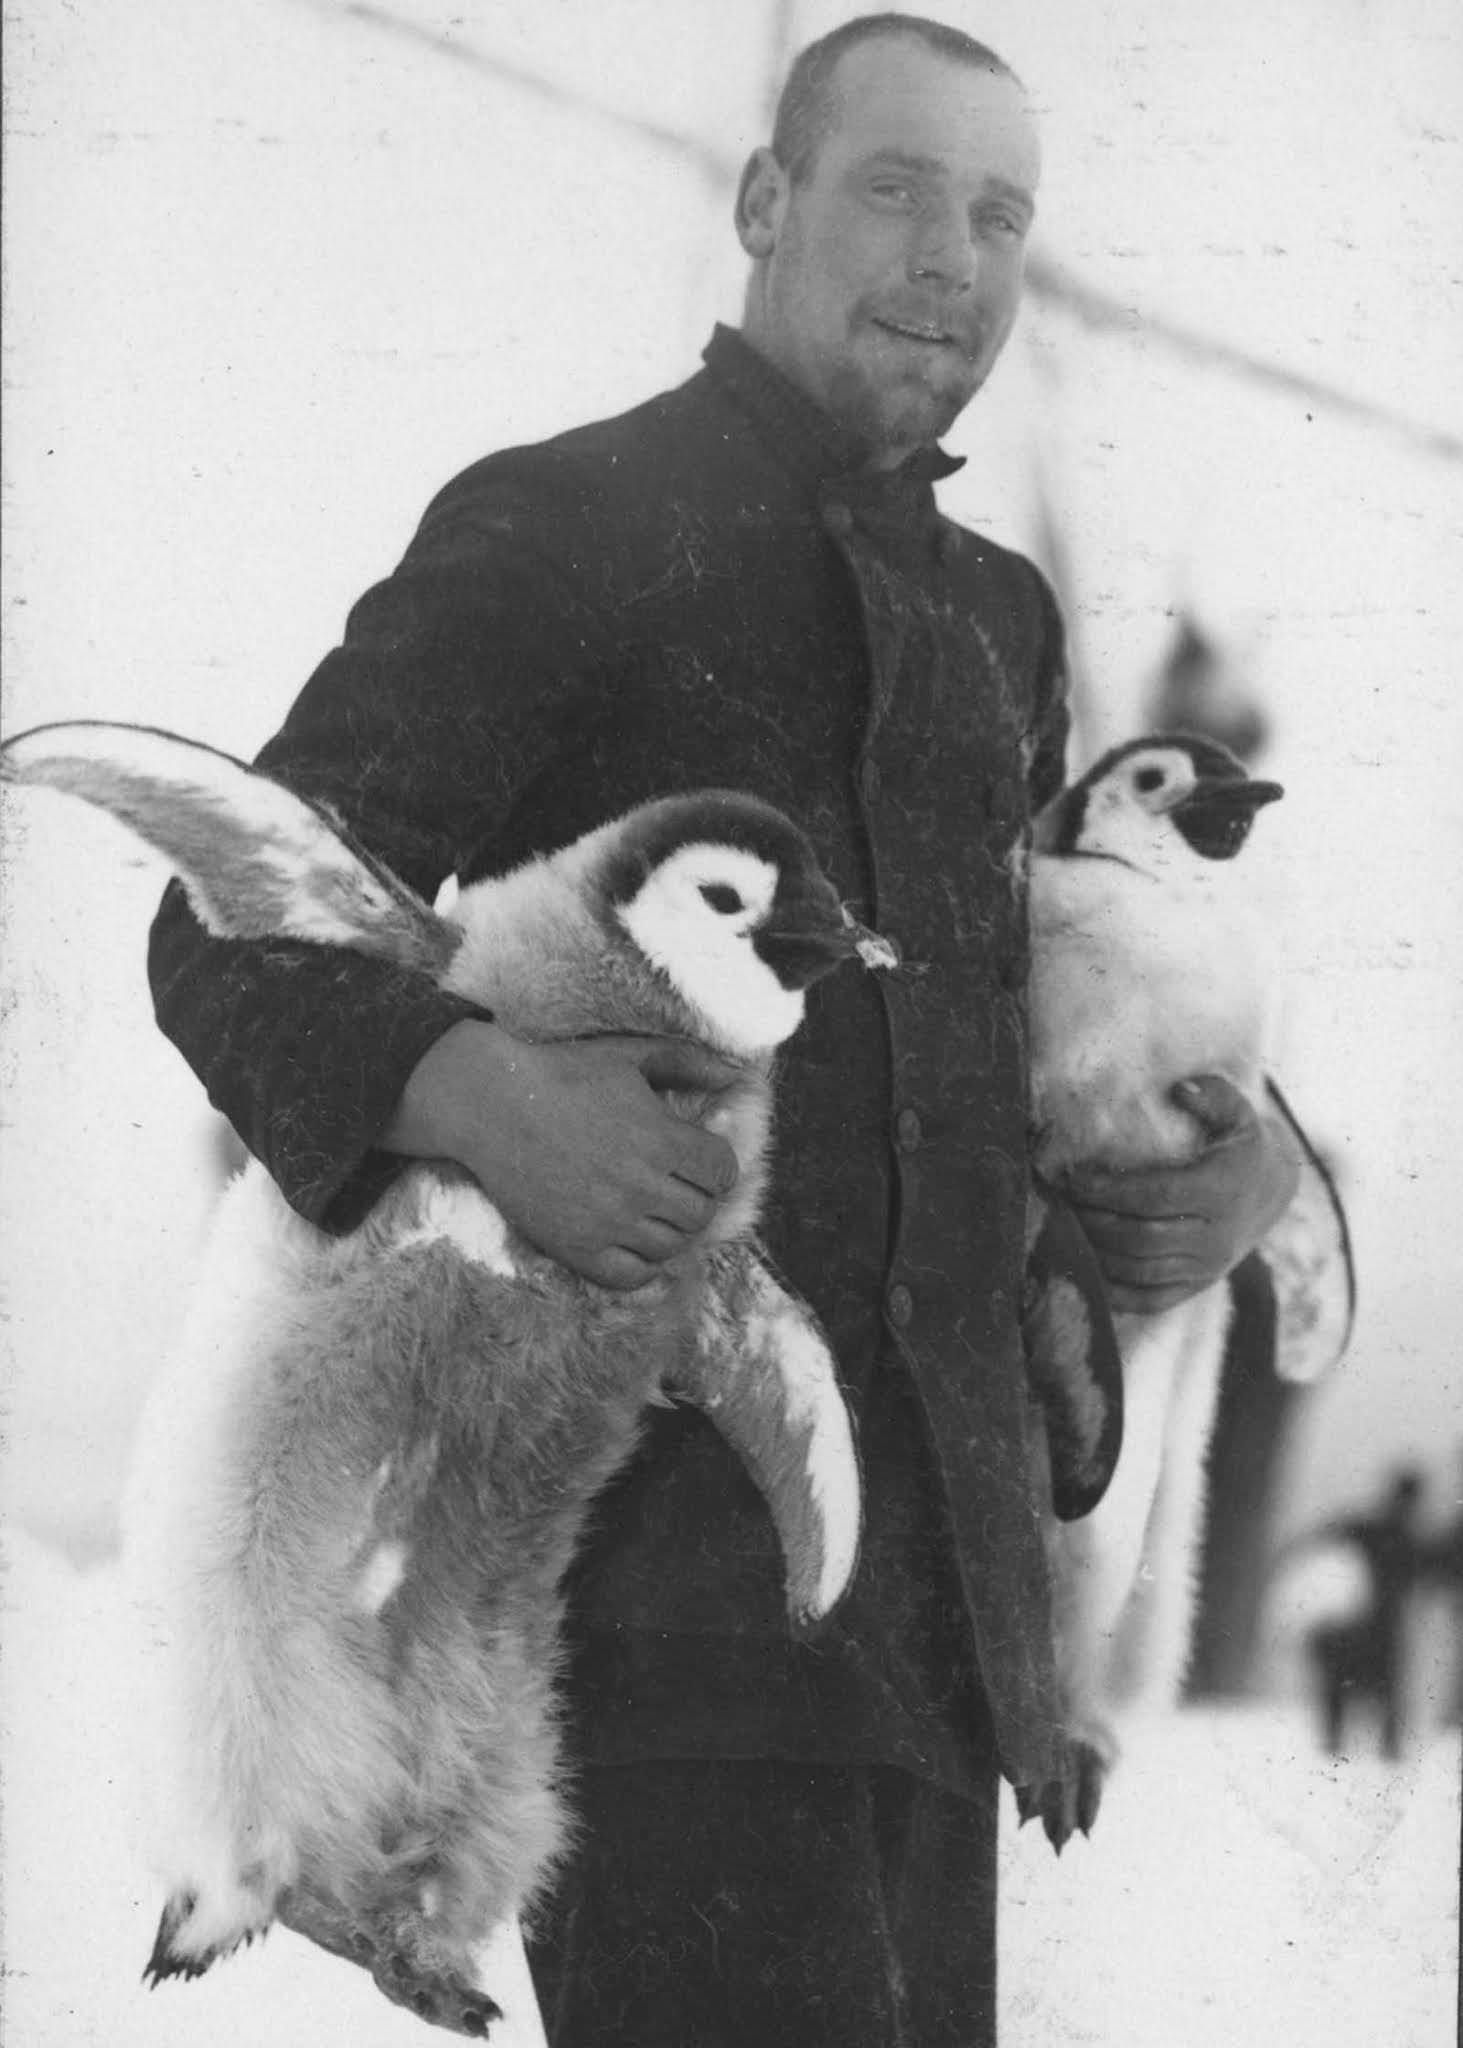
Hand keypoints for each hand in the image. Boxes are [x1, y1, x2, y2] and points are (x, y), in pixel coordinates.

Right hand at [383, 1020, 741, 1289]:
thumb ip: (688, 1063)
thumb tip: (737, 1077)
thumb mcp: (630, 1058)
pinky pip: (631, 1275)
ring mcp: (608, 1221)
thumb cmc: (563, 1074)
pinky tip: (630, 1239)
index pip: (722, 1172)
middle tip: (671, 1183)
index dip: (715, 1164)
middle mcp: (640, 1185)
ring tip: (648, 1207)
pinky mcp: (576, 1246)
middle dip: (695, 1196)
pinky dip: (641, 1263)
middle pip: (702, 1212)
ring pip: (671, 1246)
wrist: (490, 1104)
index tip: (695, 1158)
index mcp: (660, 1138)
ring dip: (669, 1228)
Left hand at [1061, 1075, 1301, 1315]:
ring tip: (1063, 1227)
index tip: (1073, 1178)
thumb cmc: (1239, 1145)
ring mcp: (1208, 1268)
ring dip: (1096, 1252)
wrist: (1271, 1193)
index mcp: (1223, 1191)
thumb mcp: (1238, 1112)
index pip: (1156, 1196)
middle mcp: (1217, 1236)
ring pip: (1140, 1270)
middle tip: (1059, 1202)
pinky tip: (1084, 1266)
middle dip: (1093, 1221)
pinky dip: (1113, 1290)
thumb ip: (1213, 1095)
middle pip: (1141, 1238)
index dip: (1109, 1190)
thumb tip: (1180, 1089)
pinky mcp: (1198, 1288)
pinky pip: (1149, 1299)